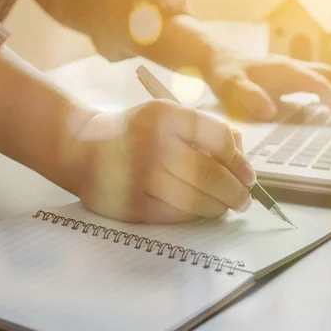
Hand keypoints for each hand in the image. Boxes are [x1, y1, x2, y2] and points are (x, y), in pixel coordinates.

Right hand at [73, 100, 254, 222]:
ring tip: (225, 206)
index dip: (239, 162)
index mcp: (164, 114)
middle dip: (235, 192)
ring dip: (218, 207)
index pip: (218, 139)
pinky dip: (194, 216)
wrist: (81, 147)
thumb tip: (242, 162)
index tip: (249, 176)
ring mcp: (137, 177)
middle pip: (210, 175)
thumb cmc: (137, 131)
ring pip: (195, 201)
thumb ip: (207, 131)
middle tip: (244, 199)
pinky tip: (199, 211)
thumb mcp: (168, 115)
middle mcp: (150, 143)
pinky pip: (175, 216)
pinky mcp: (129, 205)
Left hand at [204, 52, 330, 122]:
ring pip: (330, 76)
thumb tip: (270, 111)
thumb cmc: (224, 75)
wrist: (216, 59)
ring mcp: (294, 70)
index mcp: (286, 70)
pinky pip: (320, 81)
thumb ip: (249, 96)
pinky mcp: (290, 76)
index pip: (319, 84)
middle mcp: (295, 67)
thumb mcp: (231, 87)